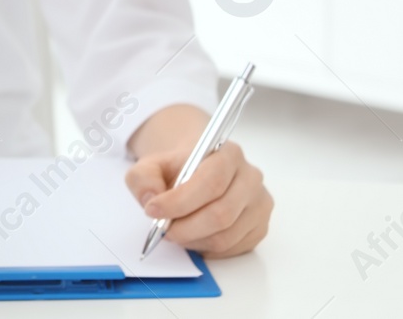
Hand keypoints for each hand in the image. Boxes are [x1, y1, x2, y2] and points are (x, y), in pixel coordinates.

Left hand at [126, 107, 271, 256]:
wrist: (198, 171)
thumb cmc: (179, 168)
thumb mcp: (151, 164)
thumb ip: (143, 178)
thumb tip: (150, 200)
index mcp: (228, 154)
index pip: (210, 182)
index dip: (180, 201)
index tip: (153, 210)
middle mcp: (251, 179)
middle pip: (220, 214)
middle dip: (185, 227)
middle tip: (162, 230)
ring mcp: (259, 205)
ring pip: (226, 236)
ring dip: (193, 240)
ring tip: (175, 232)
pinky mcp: (259, 228)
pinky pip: (232, 248)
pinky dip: (206, 248)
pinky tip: (192, 236)